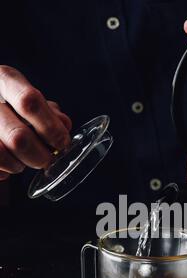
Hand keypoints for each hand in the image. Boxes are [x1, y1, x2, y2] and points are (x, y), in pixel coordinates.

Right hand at [0, 66, 71, 180]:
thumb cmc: (13, 109)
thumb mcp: (31, 102)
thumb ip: (49, 112)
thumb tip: (63, 124)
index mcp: (4, 79)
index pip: (29, 101)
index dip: (51, 127)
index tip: (62, 142)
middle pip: (18, 137)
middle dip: (40, 155)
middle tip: (47, 160)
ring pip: (2, 154)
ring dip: (19, 165)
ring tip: (23, 161)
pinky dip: (5, 171)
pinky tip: (7, 165)